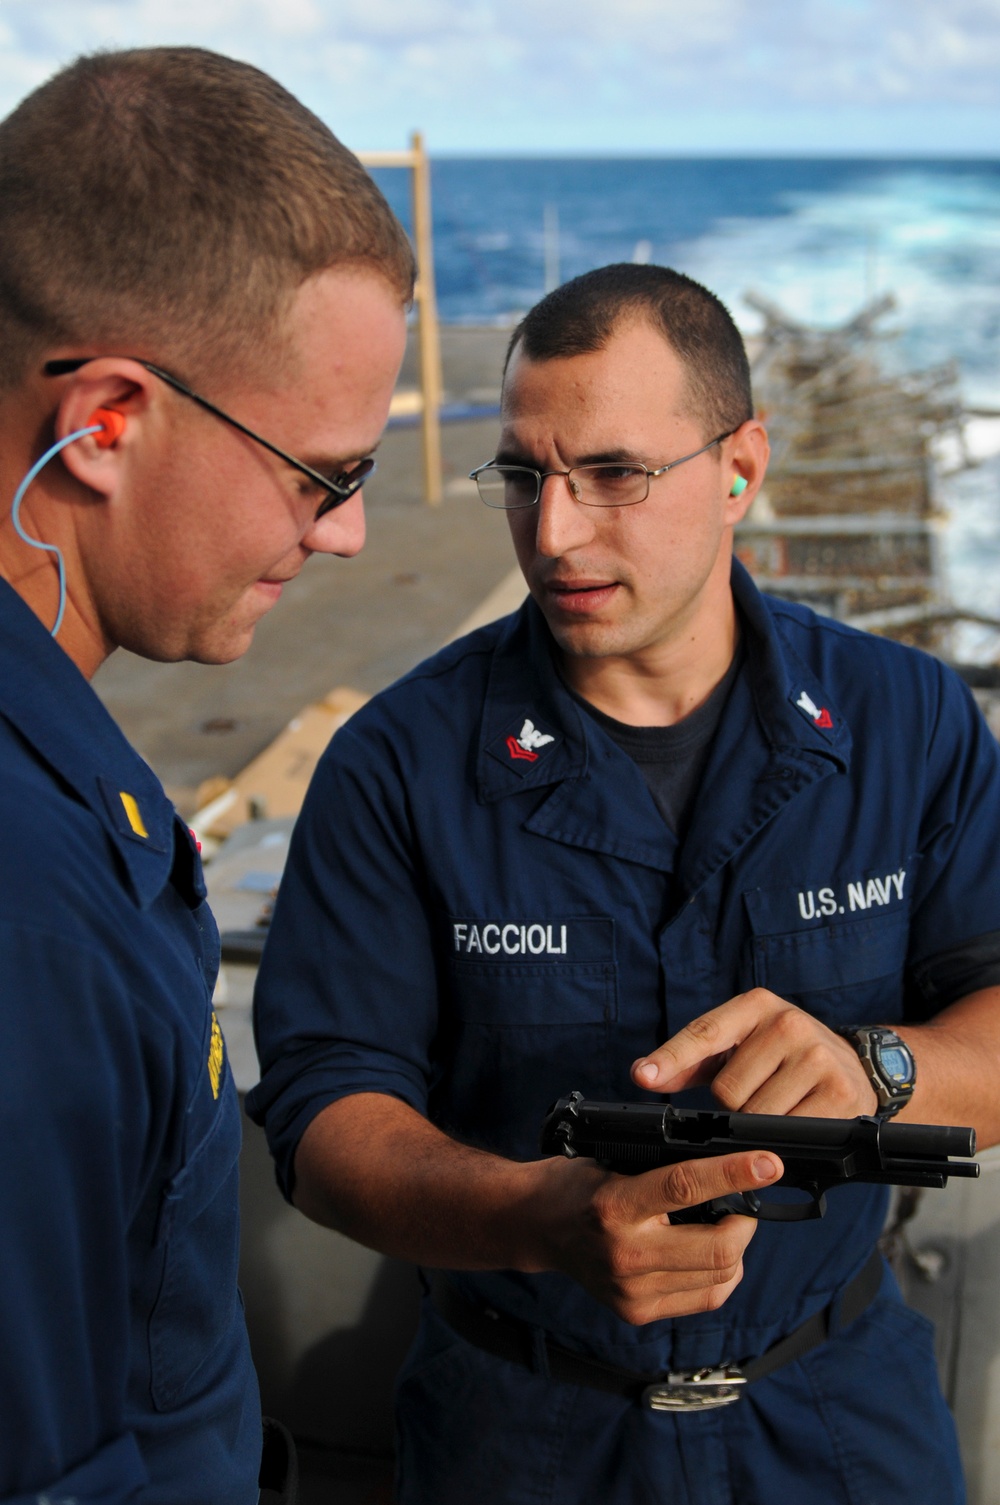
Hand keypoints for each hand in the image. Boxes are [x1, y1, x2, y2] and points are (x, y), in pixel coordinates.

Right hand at [527, 1146, 782, 1324]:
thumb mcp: (611, 1160)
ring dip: (736, 1247)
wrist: (535, 1226)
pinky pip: (705, 1297)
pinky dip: (721, 1273)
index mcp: (614, 1205)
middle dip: (746, 1222)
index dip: (734, 1174)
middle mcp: (624, 1253)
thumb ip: (661, 1170)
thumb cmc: (577, 1184)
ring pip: (720, 1275)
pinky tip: (710, 1253)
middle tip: (746, 1202)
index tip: (769, 1165)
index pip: (685, 1186)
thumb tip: (727, 1170)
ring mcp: (632, 1290)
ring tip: (724, 1225)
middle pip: (717, 1247)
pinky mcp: (637, 1312)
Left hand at [631, 988, 877, 1117]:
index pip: (704, 1034)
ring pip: (755, 1115)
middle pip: (726, 1091)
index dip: (671, 1059)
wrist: (856, 1065)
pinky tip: (799, 1117)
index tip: (643, 1076)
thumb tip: (643, 1074)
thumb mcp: (738, 1047)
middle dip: (734, 1105)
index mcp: (756, 1005)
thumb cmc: (782, 1058)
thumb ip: (689, 1061)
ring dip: (759, 1123)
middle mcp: (788, 1023)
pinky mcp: (839, 1092)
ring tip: (781, 1103)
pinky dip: (784, 1138)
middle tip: (760, 1092)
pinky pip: (787, 1132)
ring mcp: (817, 1056)